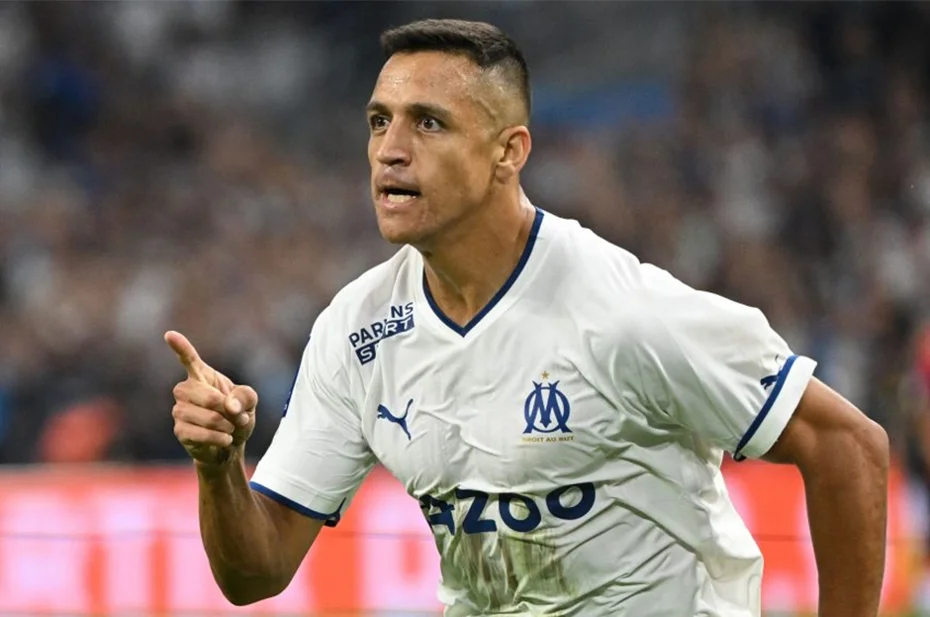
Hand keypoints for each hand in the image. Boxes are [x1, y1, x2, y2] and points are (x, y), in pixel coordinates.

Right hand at [165, 330, 256, 465]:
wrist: (231, 446)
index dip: (180, 347)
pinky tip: (225, 440)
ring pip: (200, 415)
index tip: (169, 335)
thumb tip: (228, 406)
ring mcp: (180, 410)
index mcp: (203, 376)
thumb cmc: (238, 417)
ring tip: (231, 429)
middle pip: (201, 393)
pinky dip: (216, 437)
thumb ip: (244, 397)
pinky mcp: (180, 430)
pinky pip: (196, 432)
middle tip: (238, 417)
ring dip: (223, 424)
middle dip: (223, 407)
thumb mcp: (250, 402)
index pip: (189, 359)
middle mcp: (186, 390)